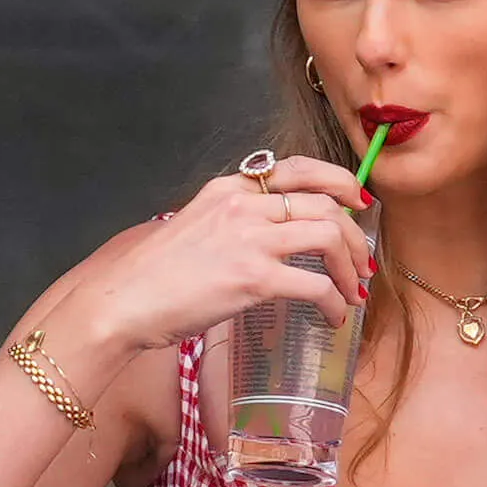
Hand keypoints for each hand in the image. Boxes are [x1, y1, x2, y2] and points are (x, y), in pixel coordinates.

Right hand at [54, 155, 374, 368]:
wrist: (121, 303)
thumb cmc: (152, 276)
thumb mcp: (193, 227)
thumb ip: (231, 222)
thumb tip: (268, 238)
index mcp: (228, 189)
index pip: (298, 169)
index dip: (339, 182)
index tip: (358, 201)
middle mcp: (242, 206)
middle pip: (325, 203)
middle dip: (355, 234)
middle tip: (364, 261)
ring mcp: (250, 240)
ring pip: (329, 235)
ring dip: (351, 266)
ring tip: (354, 291)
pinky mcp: (253, 278)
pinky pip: (316, 285)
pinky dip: (335, 302)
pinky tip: (334, 317)